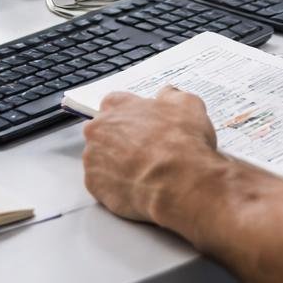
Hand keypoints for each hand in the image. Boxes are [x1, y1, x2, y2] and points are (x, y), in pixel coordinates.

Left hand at [81, 86, 220, 223]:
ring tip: (141, 172)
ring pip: (100, 158)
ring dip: (115, 163)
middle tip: (143, 151)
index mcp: (118, 106)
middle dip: (119, 139)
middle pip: (103, 131)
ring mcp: (94, 158)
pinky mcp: (95, 185)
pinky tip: (135, 187)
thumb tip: (167, 95)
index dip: (129, 115)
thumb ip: (172, 96)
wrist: (179, 184)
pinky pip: (101, 183)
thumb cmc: (182, 144)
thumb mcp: (188, 105)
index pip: (114, 103)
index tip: (141, 125)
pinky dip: (115, 186)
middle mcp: (99, 129)